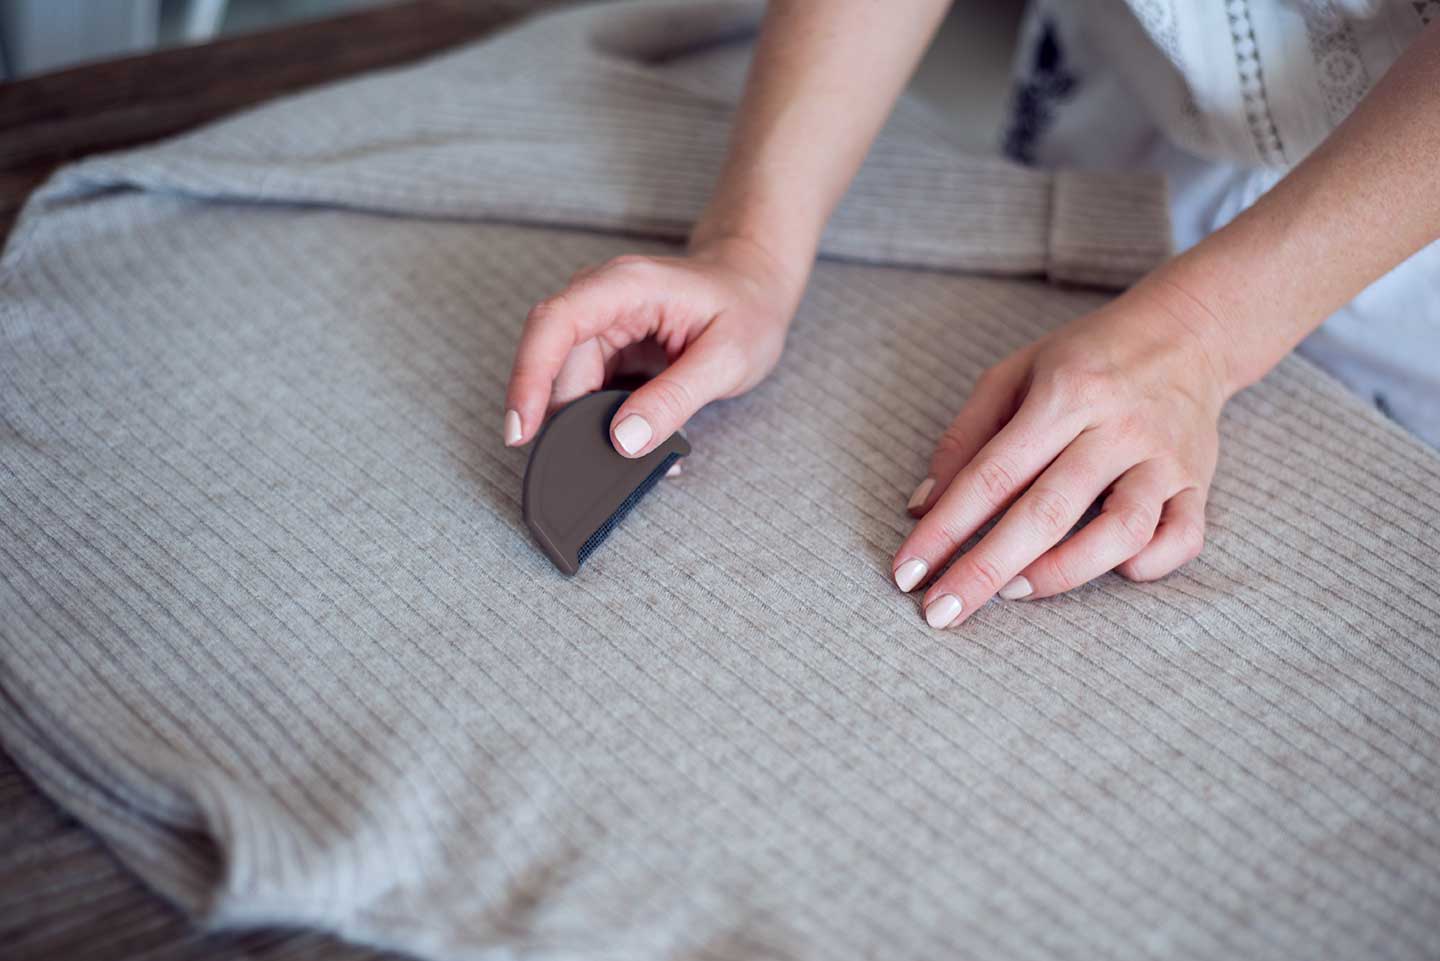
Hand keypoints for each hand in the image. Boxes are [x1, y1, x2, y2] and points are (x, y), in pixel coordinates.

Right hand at [504, 236, 802, 456]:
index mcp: (626, 286)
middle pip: (557, 364)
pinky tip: (634, 438)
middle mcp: (602, 298)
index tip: (520, 430)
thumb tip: (623, 441)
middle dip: (565, 419)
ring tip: (628, 454)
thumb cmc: (748, 310)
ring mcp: (601, 322)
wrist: (755, 285)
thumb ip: (675, 399)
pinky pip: (588, 388)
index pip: (555, 324)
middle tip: (590, 467)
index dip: (528, 377)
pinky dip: (604, 419)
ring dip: (589, 424)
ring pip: (569, 383)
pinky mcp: (607, 346)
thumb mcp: (727, 359)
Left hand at [892, 277, 1232, 627]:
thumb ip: (965, 438)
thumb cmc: (1085, 359)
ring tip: (1014, 591)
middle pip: (1047, 512)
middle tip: (942, 613)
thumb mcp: (1013, 374)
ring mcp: (1164, 458)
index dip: (944, 529)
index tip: (907, 572)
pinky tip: (1110, 572)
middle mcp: (1117, 427)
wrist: (1189, 331)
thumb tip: (922, 508)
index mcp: (1064, 394)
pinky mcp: (1199, 483)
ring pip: (1121, 532)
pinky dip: (1147, 566)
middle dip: (986, 569)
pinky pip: (1182, 540)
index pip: (991, 474)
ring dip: (1062, 572)